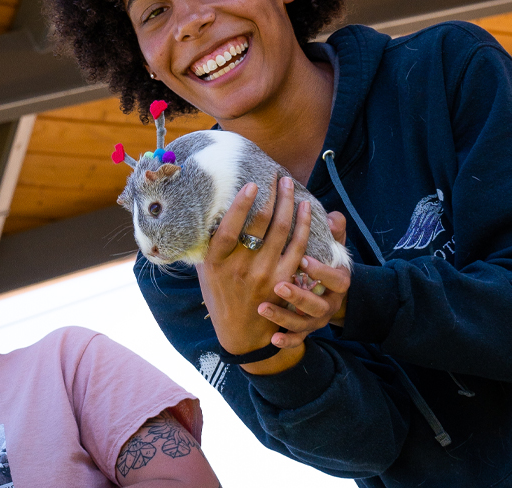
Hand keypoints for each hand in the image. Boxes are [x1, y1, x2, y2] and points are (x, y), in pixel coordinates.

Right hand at [197, 177, 311, 372]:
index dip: (242, 204)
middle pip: (261, 225)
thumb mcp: (206, 272)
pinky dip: (303, 226)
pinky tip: (305, 209)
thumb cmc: (220, 296)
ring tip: (291, 186)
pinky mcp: (283, 283)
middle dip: (273, 196)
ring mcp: (264, 276)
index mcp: (217, 263)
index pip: (230, 227)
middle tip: (278, 177)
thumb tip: (210, 211)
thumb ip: (209, 245)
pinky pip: (298, 248)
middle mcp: (240, 268)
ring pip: (282, 232)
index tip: (252, 184)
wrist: (241, 334)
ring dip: (289, 204)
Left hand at [258, 211, 350, 348]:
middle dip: (298, 296)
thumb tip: (332, 217)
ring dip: (283, 316)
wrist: (328, 295)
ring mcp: (316, 319)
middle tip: (278, 286)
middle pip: (317, 305)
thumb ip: (334, 232)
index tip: (303, 259)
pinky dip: (286, 340)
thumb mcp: (333, 248)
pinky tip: (272, 339)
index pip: (335, 279)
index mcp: (339, 282)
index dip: (321, 271)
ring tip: (263, 308)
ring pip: (303, 323)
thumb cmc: (324, 264)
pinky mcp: (304, 330)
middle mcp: (328, 303)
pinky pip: (296, 338)